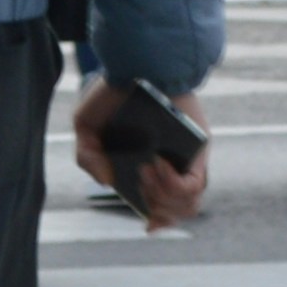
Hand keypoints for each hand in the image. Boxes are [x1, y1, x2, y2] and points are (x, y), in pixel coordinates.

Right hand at [70, 79, 212, 231]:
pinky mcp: (200, 151)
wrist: (138, 62)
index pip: (163, 205)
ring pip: (189, 205)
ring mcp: (189, 160)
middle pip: (177, 211)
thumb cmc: (115, 91)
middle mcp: (173, 166)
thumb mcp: (86, 125)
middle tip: (138, 180)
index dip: (158, 220)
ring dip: (162, 198)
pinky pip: (195, 185)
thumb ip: (87, 157)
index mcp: (148, 165)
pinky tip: (157, 163)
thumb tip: (106, 182)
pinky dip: (173, 184)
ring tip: (145, 170)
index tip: (147, 224)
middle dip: (155, 207)